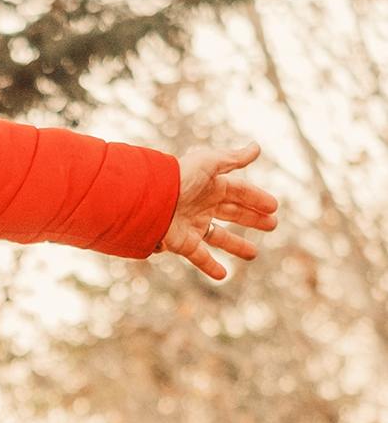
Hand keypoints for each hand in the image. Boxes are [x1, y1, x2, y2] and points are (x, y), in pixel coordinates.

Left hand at [161, 142, 278, 279]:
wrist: (149, 200)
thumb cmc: (180, 178)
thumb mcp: (209, 164)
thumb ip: (233, 158)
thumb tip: (257, 147)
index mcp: (209, 186)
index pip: (238, 191)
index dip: (256, 198)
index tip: (274, 207)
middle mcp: (201, 205)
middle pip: (232, 212)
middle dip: (252, 218)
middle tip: (273, 225)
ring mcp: (192, 225)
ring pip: (219, 237)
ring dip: (236, 245)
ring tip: (253, 254)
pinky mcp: (183, 243)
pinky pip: (199, 257)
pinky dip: (210, 266)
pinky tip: (224, 275)